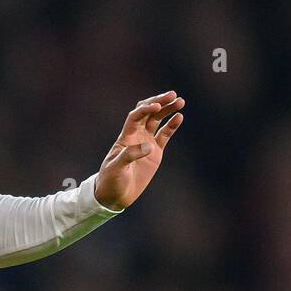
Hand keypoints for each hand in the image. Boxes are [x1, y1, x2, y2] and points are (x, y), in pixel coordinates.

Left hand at [92, 92, 184, 211]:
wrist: (114, 195)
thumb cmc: (110, 180)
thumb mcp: (116, 168)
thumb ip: (130, 155)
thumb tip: (148, 146)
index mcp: (125, 137)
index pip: (136, 116)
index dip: (146, 109)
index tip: (156, 106)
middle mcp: (136, 136)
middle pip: (148, 113)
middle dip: (159, 102)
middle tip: (173, 95)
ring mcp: (147, 143)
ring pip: (158, 121)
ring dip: (168, 110)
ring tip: (180, 102)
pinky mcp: (155, 152)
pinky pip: (165, 135)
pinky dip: (172, 125)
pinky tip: (179, 117)